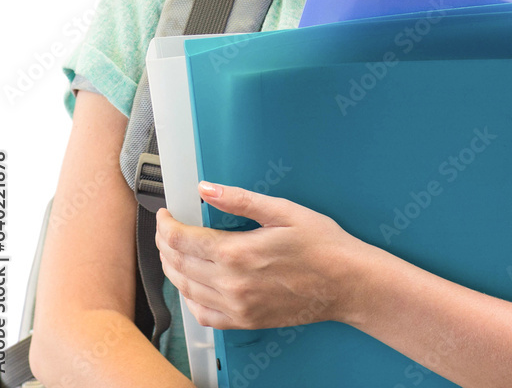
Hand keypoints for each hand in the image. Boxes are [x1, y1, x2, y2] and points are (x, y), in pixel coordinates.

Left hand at [155, 181, 366, 330]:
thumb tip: (206, 188)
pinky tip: (192, 284)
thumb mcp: (283, 210)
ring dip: (172, 268)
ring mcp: (237, 307)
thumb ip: (240, 200)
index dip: (165, 225)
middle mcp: (232, 284)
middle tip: (166, 228)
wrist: (346, 283)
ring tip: (173, 251)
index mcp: (238, 253)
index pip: (181, 240)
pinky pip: (203, 315)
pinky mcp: (245, 322)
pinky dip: (189, 298)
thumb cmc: (321, 243)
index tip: (165, 214)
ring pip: (185, 289)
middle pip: (178, 264)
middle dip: (165, 243)